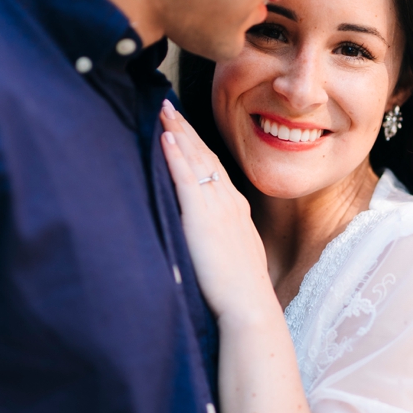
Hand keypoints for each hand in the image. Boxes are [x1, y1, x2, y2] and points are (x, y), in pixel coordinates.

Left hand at [160, 102, 280, 325]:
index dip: (199, 147)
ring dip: (178, 133)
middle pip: (205, 157)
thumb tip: (210, 244)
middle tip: (169, 106)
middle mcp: (228, 203)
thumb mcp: (235, 258)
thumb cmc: (240, 293)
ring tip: (164, 111)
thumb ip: (222, 243)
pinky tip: (165, 138)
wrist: (248, 305)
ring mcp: (216, 208)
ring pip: (196, 161)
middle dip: (187, 130)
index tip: (185, 129)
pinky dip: (176, 155)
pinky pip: (186, 179)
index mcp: (236, 211)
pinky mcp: (201, 218)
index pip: (215, 170)